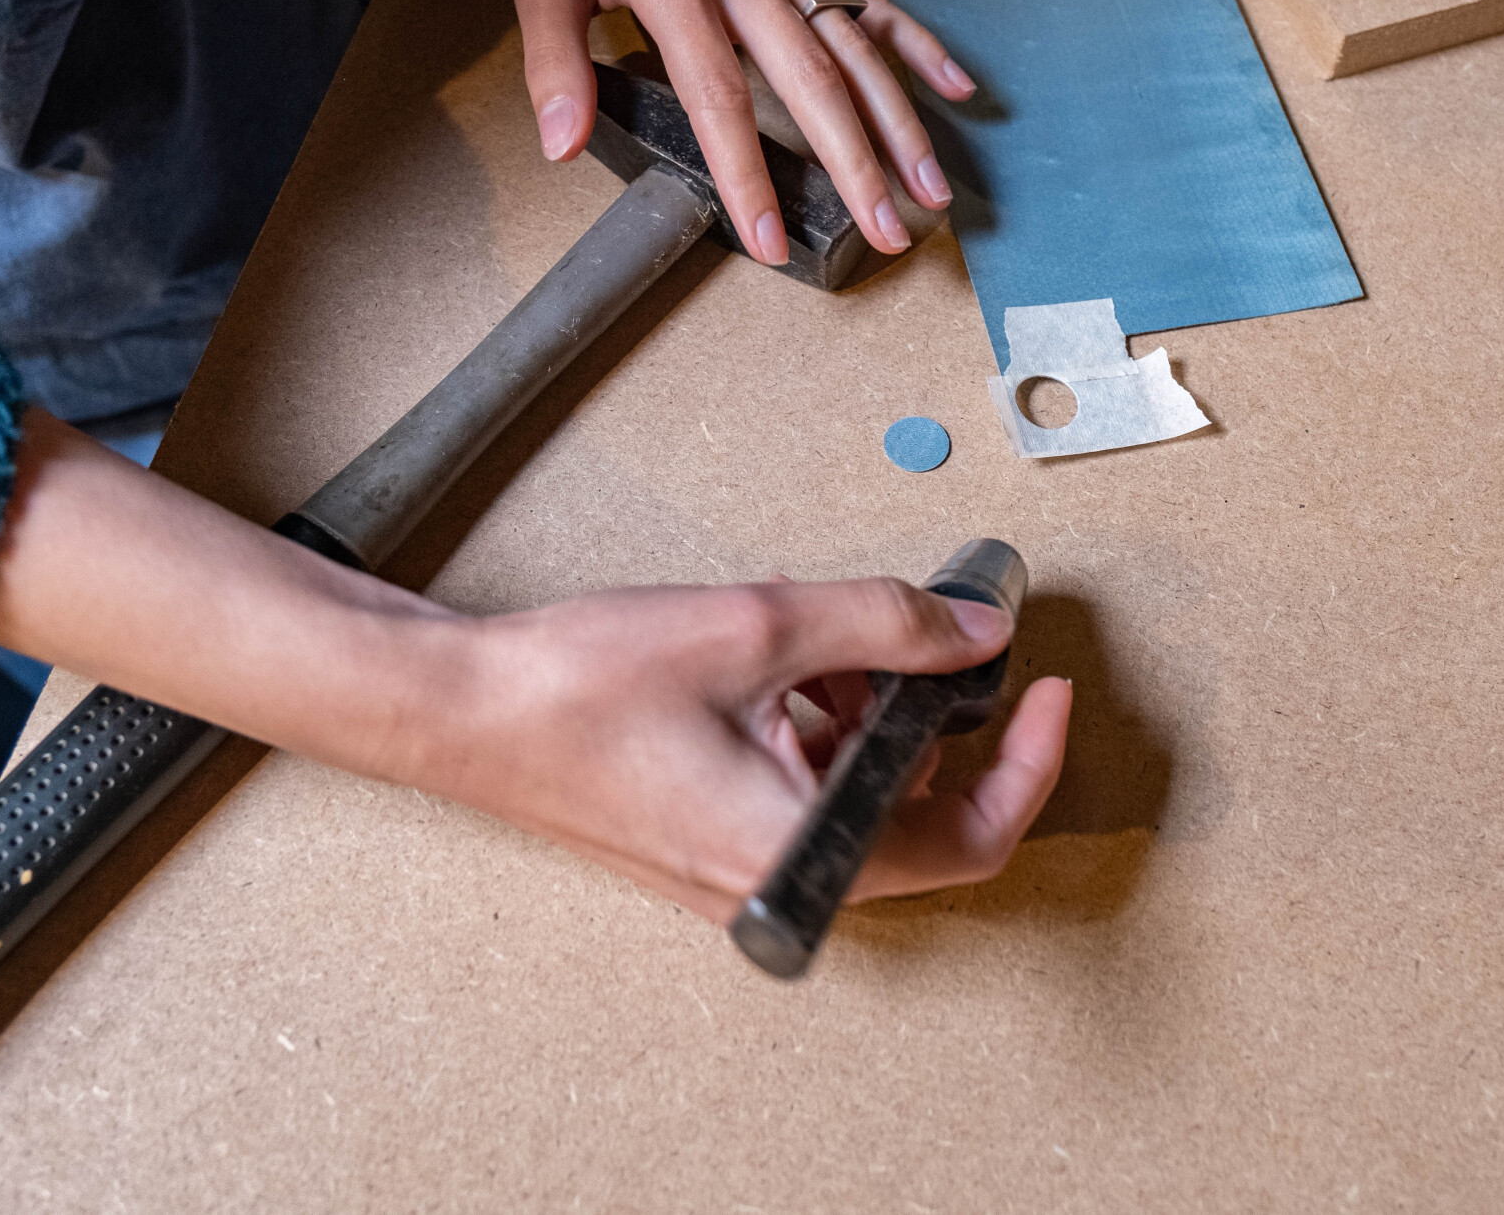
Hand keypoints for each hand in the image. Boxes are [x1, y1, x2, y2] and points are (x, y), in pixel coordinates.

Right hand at [416, 577, 1071, 919]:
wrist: (461, 712)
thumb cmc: (579, 690)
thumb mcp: (761, 628)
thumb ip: (887, 624)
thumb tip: (977, 626)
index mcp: (803, 851)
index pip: (973, 836)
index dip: (1026, 760)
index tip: (1042, 691)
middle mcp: (778, 880)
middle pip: (913, 808)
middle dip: (917, 710)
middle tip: (909, 631)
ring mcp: (739, 869)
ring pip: (853, 790)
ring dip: (856, 708)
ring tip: (807, 632)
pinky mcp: (707, 843)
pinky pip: (798, 788)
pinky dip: (807, 721)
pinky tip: (769, 659)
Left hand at [494, 0, 978, 266]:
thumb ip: (552, 64)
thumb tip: (562, 145)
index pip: (720, 97)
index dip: (747, 175)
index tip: (770, 238)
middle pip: (815, 81)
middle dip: (856, 165)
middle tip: (887, 231)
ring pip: (856, 47)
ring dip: (900, 119)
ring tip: (931, 186)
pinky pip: (864, 0)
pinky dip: (914, 43)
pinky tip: (954, 85)